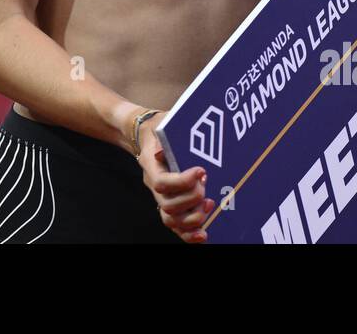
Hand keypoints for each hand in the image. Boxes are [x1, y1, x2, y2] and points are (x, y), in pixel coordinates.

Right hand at [135, 114, 213, 242]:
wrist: (146, 135)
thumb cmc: (160, 127)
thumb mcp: (164, 121)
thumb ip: (171, 128)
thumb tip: (182, 139)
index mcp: (150, 165)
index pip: (162, 182)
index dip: (182, 182)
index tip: (202, 171)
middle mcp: (153, 185)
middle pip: (168, 205)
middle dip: (192, 198)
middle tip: (206, 185)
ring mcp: (161, 197)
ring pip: (171, 220)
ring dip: (193, 218)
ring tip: (209, 205)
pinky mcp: (170, 204)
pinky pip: (176, 227)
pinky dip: (189, 235)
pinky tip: (204, 234)